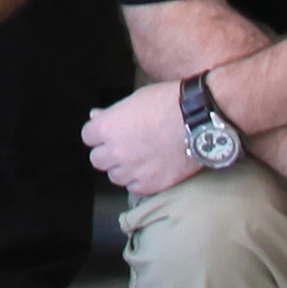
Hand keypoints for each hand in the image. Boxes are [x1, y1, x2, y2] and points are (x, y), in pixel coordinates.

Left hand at [82, 79, 202, 196]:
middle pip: (98, 160)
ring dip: (124, 168)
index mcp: (108, 127)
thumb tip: (96, 117)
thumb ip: (112, 113)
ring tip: (141, 157)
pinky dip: (141, 180)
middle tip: (124, 146)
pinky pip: (135, 188)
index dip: (99, 134)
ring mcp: (133, 170)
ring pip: (115, 176)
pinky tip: (152, 168)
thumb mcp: (136, 99)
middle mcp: (116, 151)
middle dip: (108, 153)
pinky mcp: (151, 184)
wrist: (199, 119)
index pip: (87, 137)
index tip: (109, 133)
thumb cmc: (169, 102)